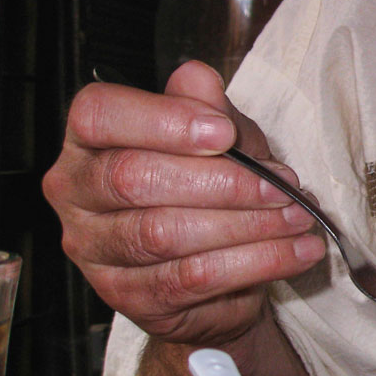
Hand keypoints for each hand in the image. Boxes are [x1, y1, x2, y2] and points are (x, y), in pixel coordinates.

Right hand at [43, 61, 325, 349]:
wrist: (216, 274)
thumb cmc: (210, 189)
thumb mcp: (220, 137)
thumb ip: (208, 108)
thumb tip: (198, 78)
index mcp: (90, 140)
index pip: (99, 115)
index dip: (163, 121)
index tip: (223, 132)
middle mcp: (77, 192)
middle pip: (133, 178)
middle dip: (222, 182)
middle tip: (280, 186)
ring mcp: (95, 250)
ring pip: (165, 233)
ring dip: (247, 225)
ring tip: (298, 219)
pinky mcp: (128, 297)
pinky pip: (192, 278)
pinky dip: (257, 262)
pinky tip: (297, 252)